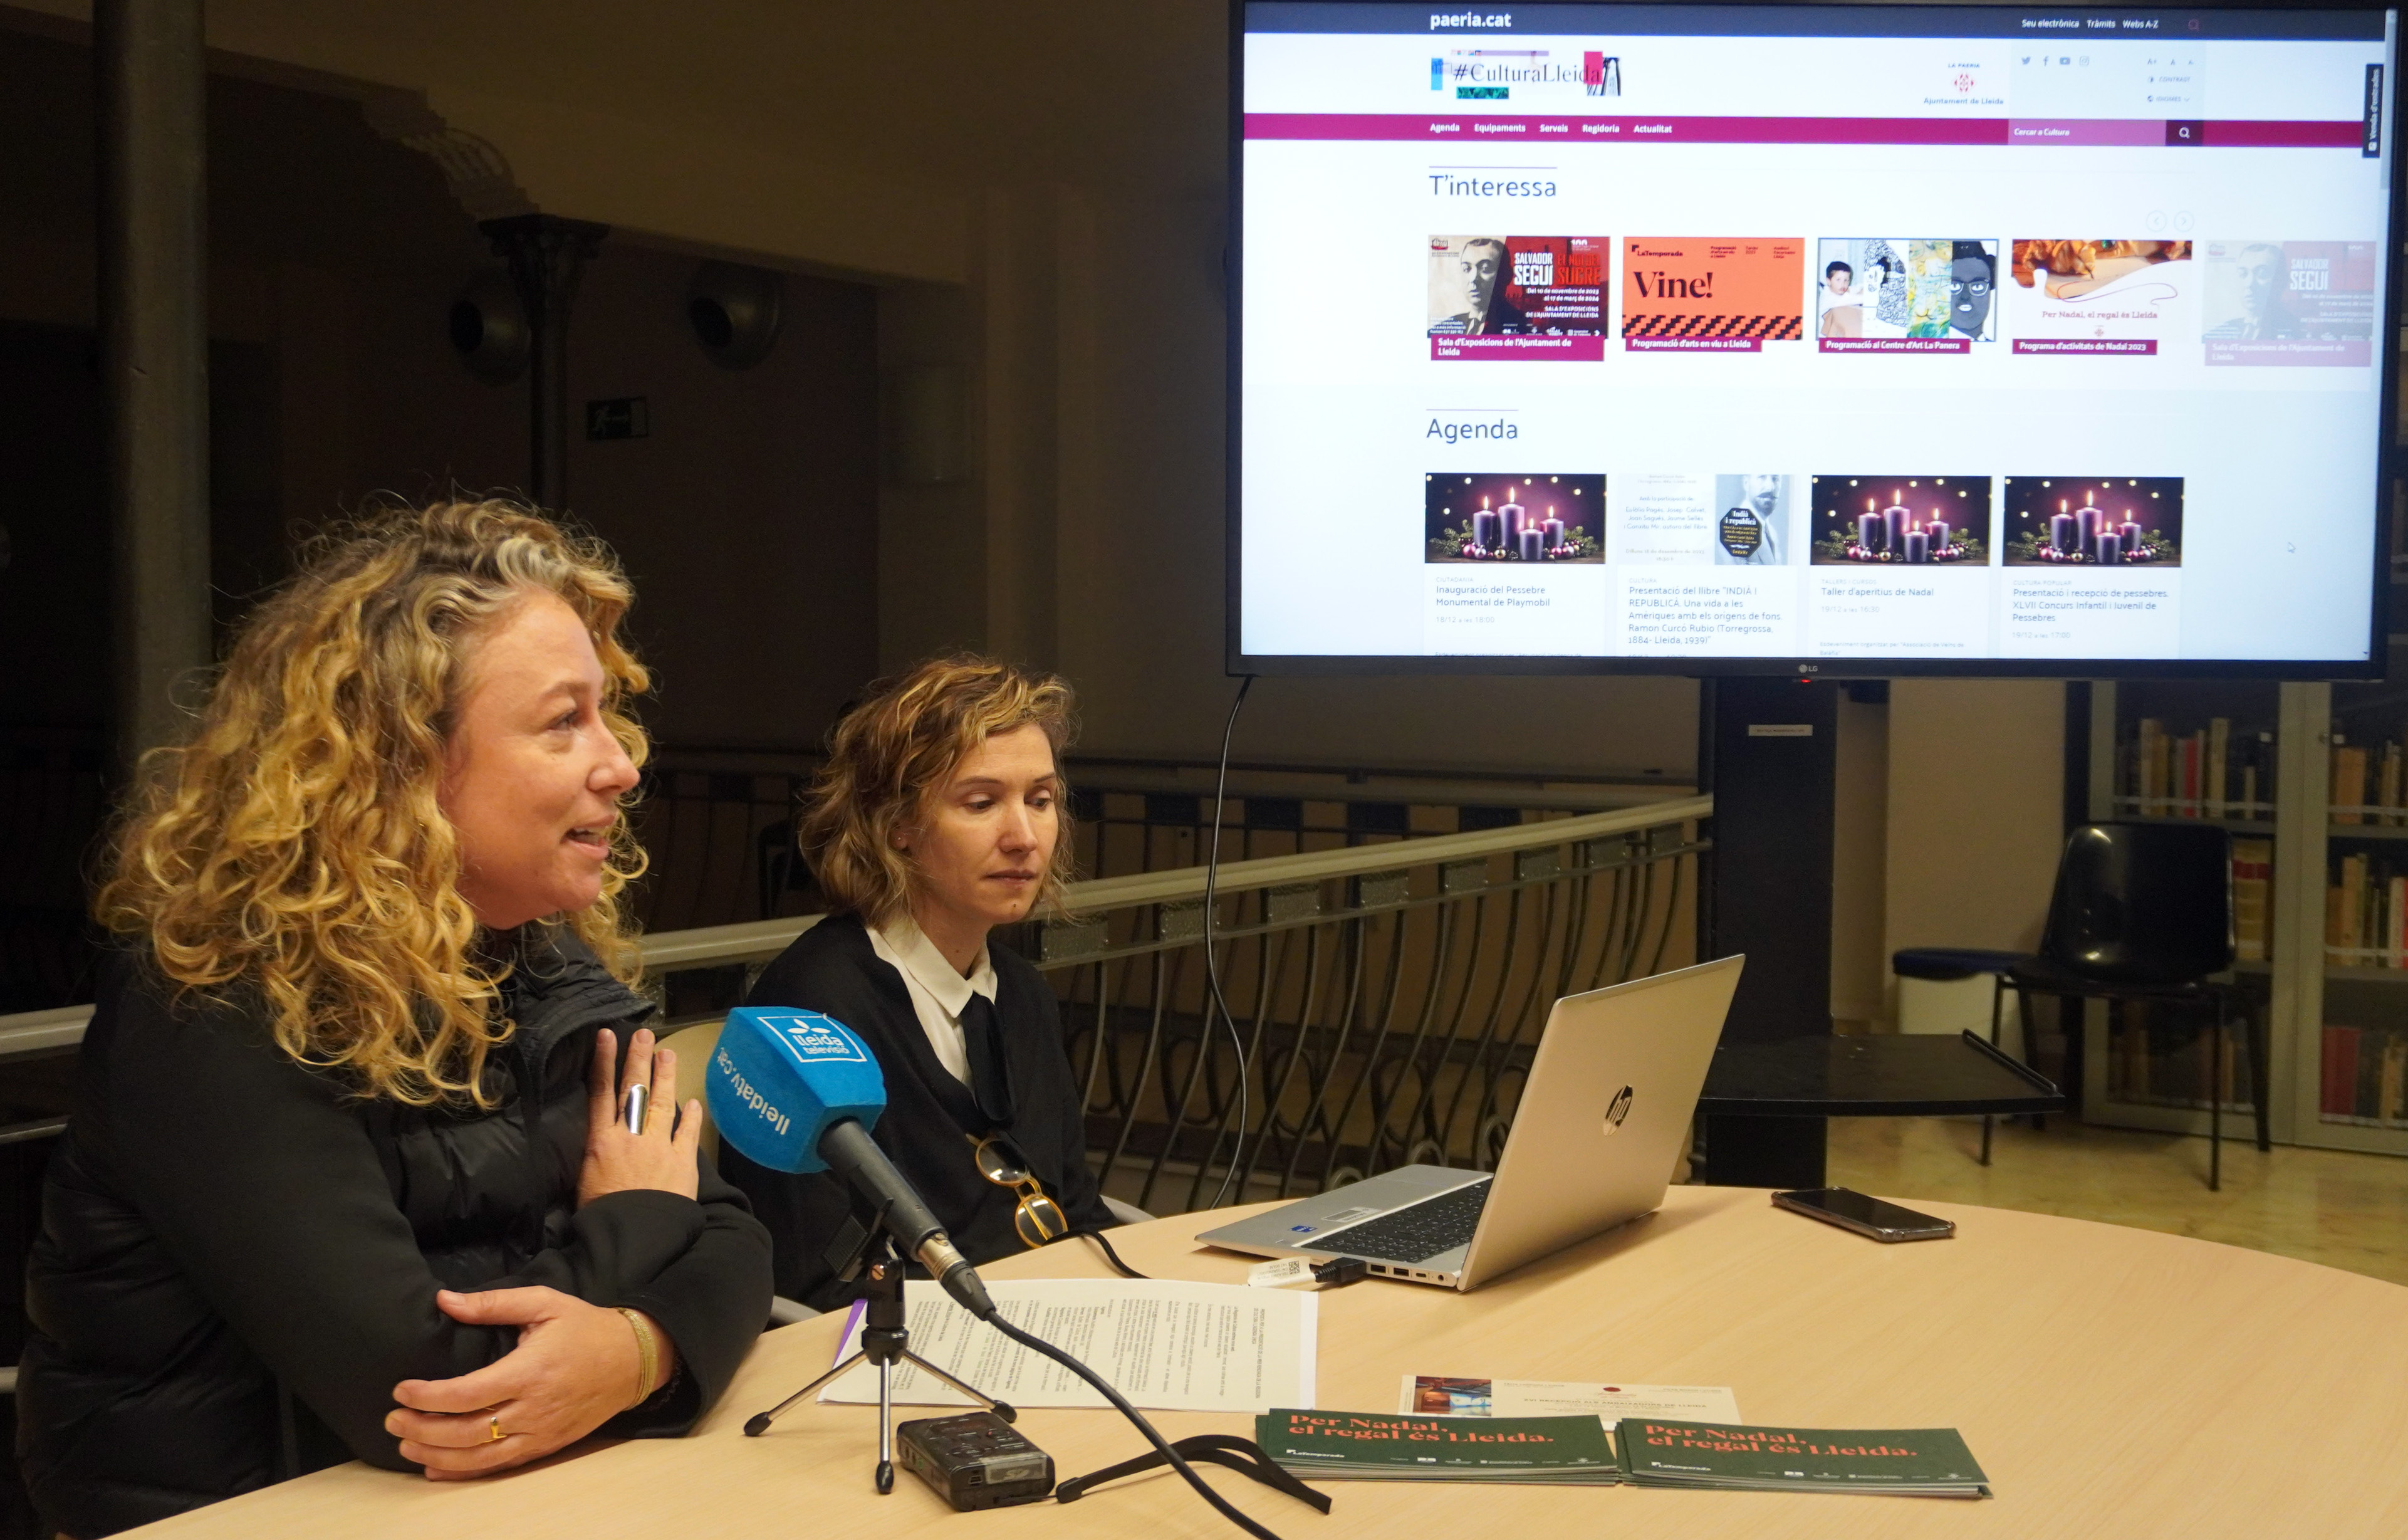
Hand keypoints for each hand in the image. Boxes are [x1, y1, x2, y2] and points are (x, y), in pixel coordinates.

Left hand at [386, 1287, 678, 1479]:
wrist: (634, 1359)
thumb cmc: (585, 1327)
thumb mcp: (543, 1302)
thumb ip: (492, 1303)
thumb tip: (443, 1300)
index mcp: (530, 1371)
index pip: (468, 1394)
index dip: (428, 1397)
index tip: (401, 1390)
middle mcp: (533, 1409)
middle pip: (467, 1432)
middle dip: (422, 1429)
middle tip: (392, 1420)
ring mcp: (541, 1433)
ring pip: (479, 1457)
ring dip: (436, 1455)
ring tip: (406, 1445)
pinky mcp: (546, 1447)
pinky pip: (499, 1467)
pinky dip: (464, 1473)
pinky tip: (436, 1468)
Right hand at [579, 1027, 702, 1206]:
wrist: (630, 1237)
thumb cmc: (599, 1217)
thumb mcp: (585, 1183)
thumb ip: (595, 1158)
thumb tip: (598, 1143)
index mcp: (601, 1142)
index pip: (600, 1093)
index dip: (604, 1062)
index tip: (607, 1036)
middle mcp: (630, 1137)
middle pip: (633, 1089)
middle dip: (638, 1059)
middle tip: (644, 1034)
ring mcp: (659, 1146)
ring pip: (661, 1103)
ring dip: (665, 1076)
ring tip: (667, 1053)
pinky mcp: (682, 1162)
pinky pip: (687, 1133)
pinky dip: (690, 1116)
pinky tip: (693, 1102)